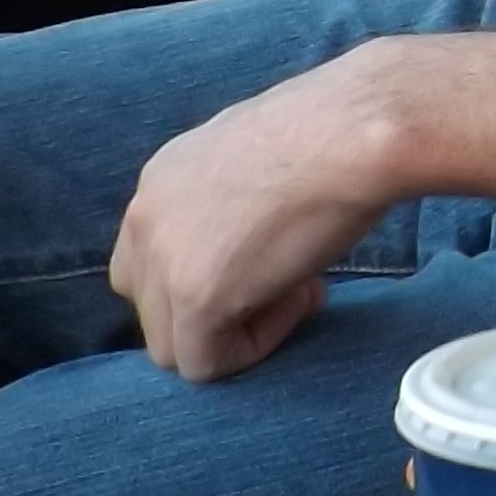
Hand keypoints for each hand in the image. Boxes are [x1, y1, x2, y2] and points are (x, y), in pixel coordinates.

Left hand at [106, 57, 395, 378]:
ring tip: (299, 288)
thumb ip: (225, 200)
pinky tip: (302, 295)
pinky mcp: (194, 297)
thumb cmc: (331, 133)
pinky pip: (206, 363)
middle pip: (152, 307)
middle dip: (216, 310)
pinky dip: (256, 346)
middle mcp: (144, 218)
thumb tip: (241, 239)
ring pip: (172, 345)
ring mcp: (162, 260)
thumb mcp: (257, 154)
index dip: (206, 277)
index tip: (267, 258)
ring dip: (236, 332)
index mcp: (158, 181)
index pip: (147, 262)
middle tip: (285, 279)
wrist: (352, 133)